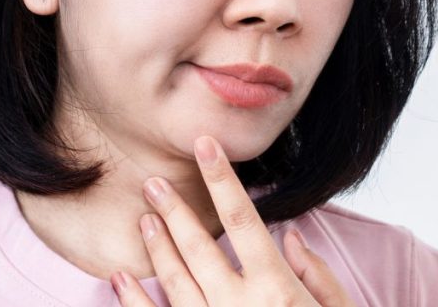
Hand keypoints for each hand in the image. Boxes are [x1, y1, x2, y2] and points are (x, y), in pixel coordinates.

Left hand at [111, 136, 356, 306]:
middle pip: (200, 248)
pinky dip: (135, 302)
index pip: (244, 220)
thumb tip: (289, 235)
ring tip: (143, 217)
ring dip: (157, 247)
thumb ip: (316, 275)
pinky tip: (120, 278)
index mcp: (278, 289)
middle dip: (176, 210)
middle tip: (154, 181)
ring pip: (176, 282)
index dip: (223, 180)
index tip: (206, 146)